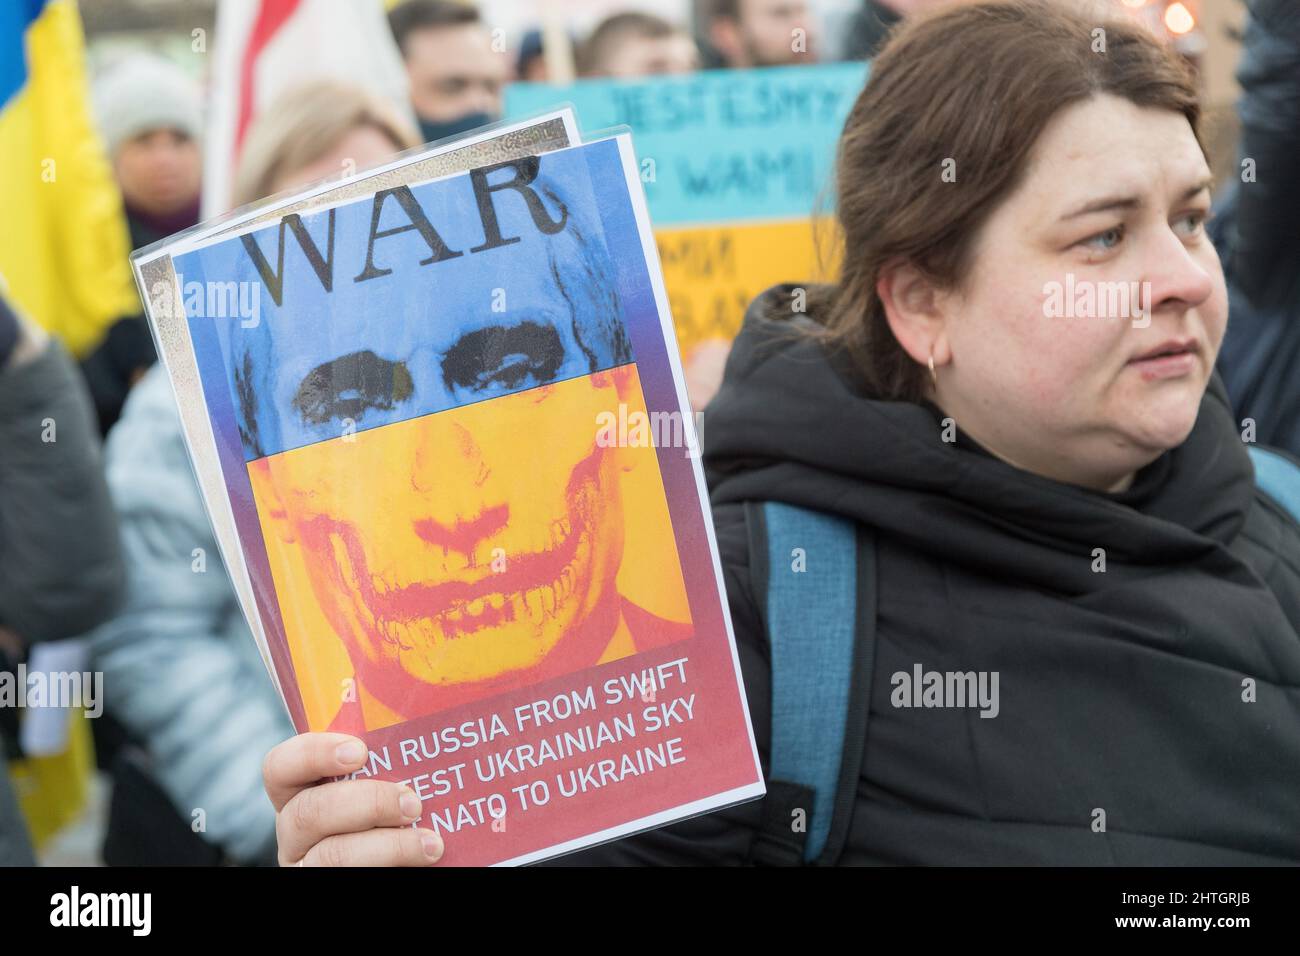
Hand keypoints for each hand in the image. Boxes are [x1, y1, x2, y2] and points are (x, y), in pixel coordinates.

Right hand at [263, 732, 443, 865]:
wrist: (410, 860)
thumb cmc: (402, 815)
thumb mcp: (388, 780)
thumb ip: (392, 759)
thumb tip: (438, 716)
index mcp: (303, 792)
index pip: (281, 766)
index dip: (313, 754)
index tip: (360, 751)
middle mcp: (296, 831)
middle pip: (309, 812)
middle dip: (368, 803)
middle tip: (412, 803)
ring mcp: (308, 865)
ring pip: (331, 855)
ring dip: (389, 845)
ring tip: (429, 843)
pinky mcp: (327, 884)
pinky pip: (348, 876)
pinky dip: (392, 864)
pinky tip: (424, 856)